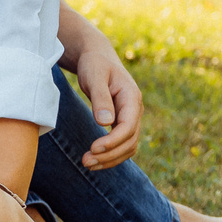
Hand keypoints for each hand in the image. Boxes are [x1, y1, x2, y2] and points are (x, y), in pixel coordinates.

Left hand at [70, 38, 143, 170]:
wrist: (98, 58)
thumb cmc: (95, 64)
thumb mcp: (95, 75)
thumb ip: (100, 98)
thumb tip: (105, 122)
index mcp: (132, 97)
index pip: (128, 126)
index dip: (113, 141)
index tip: (94, 148)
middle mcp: (135, 110)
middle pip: (129, 141)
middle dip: (109, 154)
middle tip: (86, 161)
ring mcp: (131, 118)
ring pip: (128, 147)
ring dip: (110, 159)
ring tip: (87, 163)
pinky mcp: (123, 123)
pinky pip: (122, 145)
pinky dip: (110, 155)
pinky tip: (94, 159)